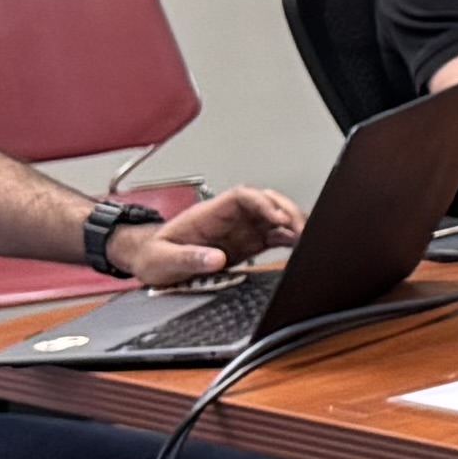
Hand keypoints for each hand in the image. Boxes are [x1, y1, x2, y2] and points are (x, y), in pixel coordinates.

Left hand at [113, 184, 300, 282]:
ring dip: (293, 224)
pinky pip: (274, 237)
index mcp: (208, 214)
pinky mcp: (247, 245)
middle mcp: (228, 219)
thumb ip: (189, 258)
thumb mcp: (163, 260)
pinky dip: (290, 240)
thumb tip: (215, 259)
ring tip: (307, 238)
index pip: (242, 196)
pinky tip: (300, 246)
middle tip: (300, 229)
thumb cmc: (153, 256)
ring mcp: (240, 231)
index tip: (276, 217)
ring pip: (275, 217)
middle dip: (286, 211)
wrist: (149, 262)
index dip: (263, 203)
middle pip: (266, 202)